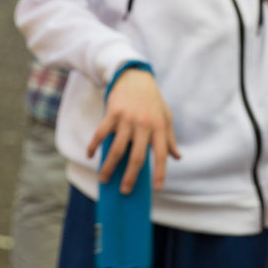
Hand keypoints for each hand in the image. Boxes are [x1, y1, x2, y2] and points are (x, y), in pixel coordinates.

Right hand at [86, 68, 179, 191]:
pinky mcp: (112, 113)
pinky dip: (94, 145)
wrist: (135, 76)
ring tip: (104, 179)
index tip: (157, 188)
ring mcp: (127, 119)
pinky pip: (101, 133)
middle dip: (130, 177)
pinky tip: (90, 155)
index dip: (160, 172)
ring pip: (117, 149)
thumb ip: (170, 138)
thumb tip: (177, 157)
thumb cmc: (152, 100)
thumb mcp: (166, 116)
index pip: (161, 154)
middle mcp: (144, 125)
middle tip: (124, 191)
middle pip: (137, 157)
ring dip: (109, 166)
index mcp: (159, 127)